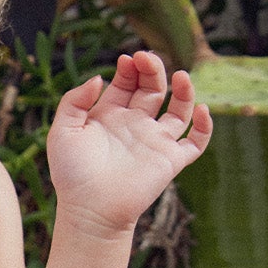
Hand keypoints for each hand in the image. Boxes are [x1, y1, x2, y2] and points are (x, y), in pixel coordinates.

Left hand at [46, 50, 212, 236]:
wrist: (89, 210)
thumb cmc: (71, 174)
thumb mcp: (62, 130)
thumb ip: (73, 100)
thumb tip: (99, 77)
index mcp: (110, 116)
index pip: (127, 82)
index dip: (130, 67)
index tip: (127, 59)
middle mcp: (135, 125)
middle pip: (153, 88)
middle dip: (153, 70)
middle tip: (147, 57)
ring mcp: (155, 141)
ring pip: (179, 109)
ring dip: (184, 90)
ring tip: (181, 75)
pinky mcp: (171, 160)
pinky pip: (196, 142)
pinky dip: (205, 126)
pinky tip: (201, 110)